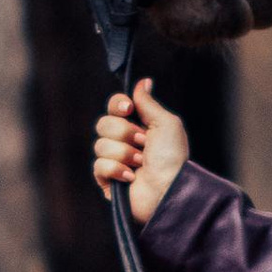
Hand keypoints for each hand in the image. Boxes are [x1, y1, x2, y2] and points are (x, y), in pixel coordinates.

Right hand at [91, 76, 189, 225]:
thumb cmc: (173, 157)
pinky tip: (131, 177)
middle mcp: (125, 142)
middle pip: (103, 123)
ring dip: (124, 153)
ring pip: (100, 144)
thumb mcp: (166, 123)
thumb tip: (143, 82)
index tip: (127, 108)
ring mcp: (115, 161)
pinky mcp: (108, 181)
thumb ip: (148, 102)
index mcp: (138, 126)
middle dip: (124, 132)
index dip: (117, 105)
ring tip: (141, 163)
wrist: (169, 189)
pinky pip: (99, 165)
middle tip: (143, 143)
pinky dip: (116, 169)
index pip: (114, 107)